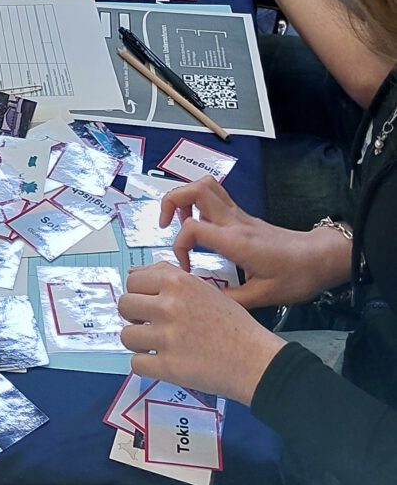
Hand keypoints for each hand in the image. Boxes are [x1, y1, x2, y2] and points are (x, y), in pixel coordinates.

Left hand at [119, 263, 284, 403]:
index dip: (138, 294)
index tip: (147, 304)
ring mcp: (166, 337)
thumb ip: (169, 277)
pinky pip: (136, 364)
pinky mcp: (167, 367)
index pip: (133, 281)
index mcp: (177, 282)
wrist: (253, 359)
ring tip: (156, 346)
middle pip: (124, 306)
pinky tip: (161, 363)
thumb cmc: (232, 324)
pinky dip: (146, 366)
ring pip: (126, 336)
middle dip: (134, 316)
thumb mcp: (203, 288)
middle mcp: (168, 305)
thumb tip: (133, 275)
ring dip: (138, 343)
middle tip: (150, 325)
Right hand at [158, 175, 352, 308]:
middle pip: (196, 189)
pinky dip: (198, 202)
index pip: (193, 228)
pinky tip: (199, 226)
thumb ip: (230, 299)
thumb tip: (202, 299)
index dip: (179, 247)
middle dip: (171, 201)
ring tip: (179, 223)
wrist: (321, 258)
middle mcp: (235, 221)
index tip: (185, 271)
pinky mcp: (244, 216)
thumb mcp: (264, 296)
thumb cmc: (296, 277)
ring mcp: (240, 215)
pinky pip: (216, 196)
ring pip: (206, 185)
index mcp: (236, 241)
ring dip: (185, 197)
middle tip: (165, 226)